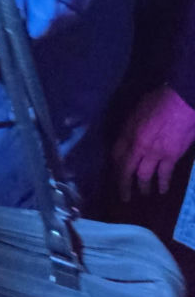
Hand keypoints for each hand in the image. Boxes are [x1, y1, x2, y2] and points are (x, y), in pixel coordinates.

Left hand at [113, 86, 194, 200]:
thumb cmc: (160, 99)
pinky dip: (163, 184)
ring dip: (143, 187)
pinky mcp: (170, 157)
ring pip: (143, 176)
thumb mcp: (138, 109)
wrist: (182, 101)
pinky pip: (164, 175)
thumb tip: (130, 136)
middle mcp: (137, 145)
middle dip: (123, 185)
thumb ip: (132, 125)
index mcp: (128, 131)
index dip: (115, 166)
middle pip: (125, 170)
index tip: (116, 173)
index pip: (116, 154)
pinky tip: (162, 191)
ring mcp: (154, 153)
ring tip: (143, 194)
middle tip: (124, 196)